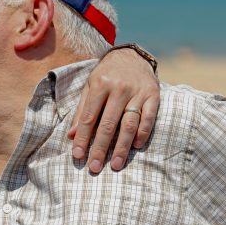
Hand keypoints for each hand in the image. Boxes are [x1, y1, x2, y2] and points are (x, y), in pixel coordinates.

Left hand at [68, 47, 159, 172]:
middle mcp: (118, 88)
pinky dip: (143, 133)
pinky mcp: (154, 95)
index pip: (89, 117)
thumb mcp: (89, 87)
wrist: (131, 56)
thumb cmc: (106, 75)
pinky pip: (148, 118)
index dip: (83, 138)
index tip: (78, 156)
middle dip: (100, 148)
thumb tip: (72, 136)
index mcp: (99, 85)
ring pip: (129, 124)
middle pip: (108, 124)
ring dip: (121, 147)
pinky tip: (136, 146)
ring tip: (115, 164)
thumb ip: (81, 111)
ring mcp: (137, 92)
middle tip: (94, 168)